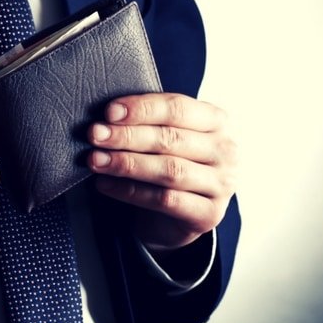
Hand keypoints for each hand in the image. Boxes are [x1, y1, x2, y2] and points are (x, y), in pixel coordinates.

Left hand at [87, 93, 236, 251]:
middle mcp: (226, 151)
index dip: (142, 109)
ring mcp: (222, 185)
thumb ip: (148, 122)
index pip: (178, 108)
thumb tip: (108, 116)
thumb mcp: (167, 136)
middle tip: (96, 135)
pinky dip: (129, 191)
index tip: (109, 112)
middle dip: (128, 136)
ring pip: (169, 170)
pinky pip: (164, 200)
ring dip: (127, 164)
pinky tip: (105, 184)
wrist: (181, 214)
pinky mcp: (209, 214)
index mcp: (217, 121)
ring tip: (96, 160)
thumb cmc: (170, 162)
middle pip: (171, 139)